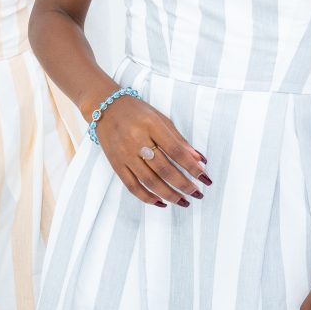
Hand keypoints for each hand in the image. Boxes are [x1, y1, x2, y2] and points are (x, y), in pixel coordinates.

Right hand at [95, 94, 210, 207]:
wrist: (105, 107)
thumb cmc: (138, 112)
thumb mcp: (161, 119)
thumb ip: (179, 140)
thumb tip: (199, 160)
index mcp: (151, 125)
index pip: (176, 151)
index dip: (192, 167)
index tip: (205, 178)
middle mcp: (137, 140)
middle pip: (164, 169)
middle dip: (183, 184)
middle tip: (198, 194)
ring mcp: (124, 154)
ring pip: (149, 181)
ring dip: (169, 194)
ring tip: (183, 201)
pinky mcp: (116, 164)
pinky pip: (132, 185)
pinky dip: (147, 197)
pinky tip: (161, 202)